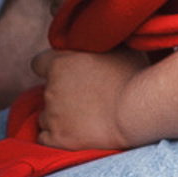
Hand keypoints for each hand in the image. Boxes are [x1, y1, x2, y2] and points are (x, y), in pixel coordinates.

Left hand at [32, 46, 148, 151]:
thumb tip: (98, 38)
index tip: (66, 75)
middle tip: (86, 99)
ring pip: (45, 116)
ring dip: (60, 118)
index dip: (51, 69)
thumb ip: (97, 43)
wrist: (139, 111)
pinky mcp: (58, 138)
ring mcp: (53, 114)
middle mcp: (51, 88)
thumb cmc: (134, 76)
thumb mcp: (117, 48)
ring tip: (85, 119)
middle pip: (47, 92)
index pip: (38, 63)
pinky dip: (57, 138)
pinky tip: (76, 135)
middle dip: (62, 96)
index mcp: (59, 63)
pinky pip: (45, 138)